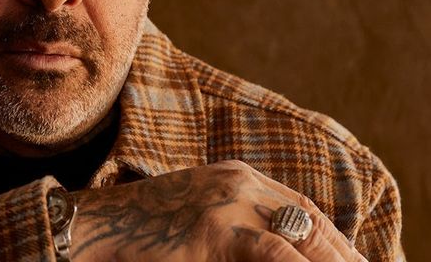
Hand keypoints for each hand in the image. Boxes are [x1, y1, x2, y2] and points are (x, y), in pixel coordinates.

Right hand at [68, 160, 365, 260]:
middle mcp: (239, 183)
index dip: (333, 241)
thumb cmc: (134, 236)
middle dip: (344, 255)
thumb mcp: (192, 221)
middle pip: (310, 222)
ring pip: (302, 238)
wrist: (86, 231)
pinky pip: (275, 254)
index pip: (301, 208)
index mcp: (235, 177)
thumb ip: (230, 228)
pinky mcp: (214, 231)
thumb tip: (272, 248)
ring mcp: (228, 204)